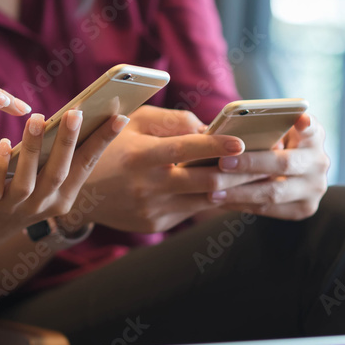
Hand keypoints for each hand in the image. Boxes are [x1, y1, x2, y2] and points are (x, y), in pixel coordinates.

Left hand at [0, 110, 127, 254]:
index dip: (102, 142)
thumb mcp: (44, 180)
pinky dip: (0, 163)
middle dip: (68, 142)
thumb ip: (57, 155)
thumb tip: (74, 116)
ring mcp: (16, 206)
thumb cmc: (20, 192)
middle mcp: (43, 205)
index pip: (86, 165)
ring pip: (28, 179)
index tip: (119, 117)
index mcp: (63, 196)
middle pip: (59, 172)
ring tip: (37, 118)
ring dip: (33, 148)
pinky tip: (4, 143)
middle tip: (76, 112)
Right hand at [64, 106, 265, 233]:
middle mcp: (149, 185)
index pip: (185, 149)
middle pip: (206, 181)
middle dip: (241, 171)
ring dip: (234, 187)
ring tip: (259, 176)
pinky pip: (192, 209)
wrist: (77, 193)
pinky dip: (211, 197)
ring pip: (206, 199)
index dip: (216, 145)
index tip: (242, 140)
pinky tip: (227, 186)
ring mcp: (154, 209)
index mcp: (141, 156)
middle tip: (268, 162)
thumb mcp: (130, 122)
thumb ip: (170, 120)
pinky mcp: (156, 223)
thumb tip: (208, 127)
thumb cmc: (107, 146)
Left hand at [208, 113, 329, 219]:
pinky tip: (221, 201)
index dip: (306, 124)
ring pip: (274, 192)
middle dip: (250, 163)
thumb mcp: (271, 132)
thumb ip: (256, 129)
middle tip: (222, 163)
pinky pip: (269, 209)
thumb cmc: (269, 144)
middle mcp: (319, 162)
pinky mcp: (304, 208)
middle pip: (284, 164)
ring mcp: (314, 188)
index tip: (299, 119)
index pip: (312, 128)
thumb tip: (212, 131)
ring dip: (240, 192)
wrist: (289, 176)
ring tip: (213, 192)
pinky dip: (242, 204)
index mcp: (313, 137)